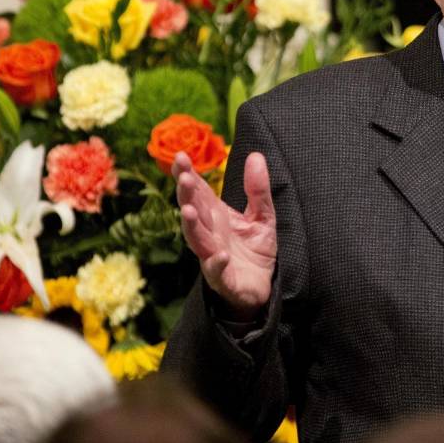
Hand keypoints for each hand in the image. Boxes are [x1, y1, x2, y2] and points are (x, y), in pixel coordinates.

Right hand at [174, 150, 276, 319]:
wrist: (262, 287)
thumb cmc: (255, 250)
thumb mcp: (263, 215)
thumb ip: (258, 189)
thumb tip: (255, 155)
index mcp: (216, 216)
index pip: (198, 191)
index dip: (188, 174)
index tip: (180, 156)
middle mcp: (210, 234)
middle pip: (194, 211)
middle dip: (187, 194)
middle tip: (185, 177)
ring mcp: (212, 255)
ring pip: (197, 239)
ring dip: (191, 226)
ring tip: (188, 211)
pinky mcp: (223, 278)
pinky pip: (217, 270)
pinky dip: (216, 263)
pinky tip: (220, 254)